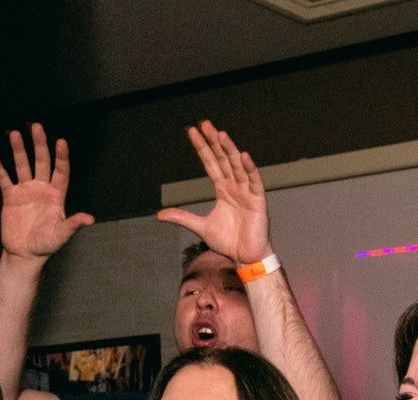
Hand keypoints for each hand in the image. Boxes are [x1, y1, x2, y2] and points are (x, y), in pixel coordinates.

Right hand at [0, 123, 93, 262]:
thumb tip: (90, 219)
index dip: (61, 157)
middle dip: (39, 145)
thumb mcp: (62, 235)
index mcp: (56, 195)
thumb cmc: (45, 245)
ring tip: (14, 134)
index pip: (61, 171)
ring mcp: (26, 190)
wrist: (24, 254)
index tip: (61, 142)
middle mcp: (42, 188)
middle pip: (41, 162)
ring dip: (18, 150)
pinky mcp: (10, 196)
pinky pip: (3, 178)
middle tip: (36, 127)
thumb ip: (73, 224)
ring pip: (22, 165)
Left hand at [157, 121, 269, 266]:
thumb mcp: (200, 227)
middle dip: (214, 142)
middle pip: (223, 159)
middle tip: (205, 124)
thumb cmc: (229, 242)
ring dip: (229, 150)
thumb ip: (182, 217)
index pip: (211, 163)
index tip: (193, 132)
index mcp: (223, 189)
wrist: (245, 257)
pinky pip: (253, 181)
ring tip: (220, 134)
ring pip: (237, 166)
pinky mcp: (257, 201)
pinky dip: (249, 168)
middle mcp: (235, 186)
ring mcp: (246, 192)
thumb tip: (160, 214)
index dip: (202, 148)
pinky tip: (243, 155)